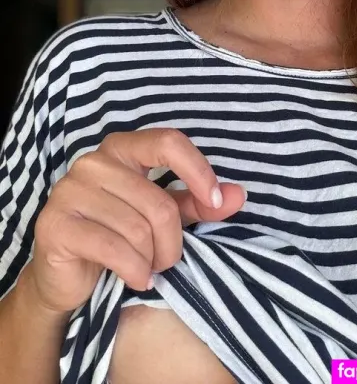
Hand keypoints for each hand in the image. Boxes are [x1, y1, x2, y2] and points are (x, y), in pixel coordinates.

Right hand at [29, 129, 245, 312]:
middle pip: (158, 201)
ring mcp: (70, 191)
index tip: (216, 201)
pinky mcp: (56, 224)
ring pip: (138, 229)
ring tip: (147, 268)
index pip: (167, 142)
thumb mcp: (163, 217)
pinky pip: (114, 248)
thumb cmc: (119, 237)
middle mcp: (93, 162)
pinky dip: (134, 271)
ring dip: (151, 260)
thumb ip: (198, 203)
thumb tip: (238, 195)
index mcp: (121, 149)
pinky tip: (136, 278)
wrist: (66, 276)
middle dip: (172, 242)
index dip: (198, 171)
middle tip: (167, 260)